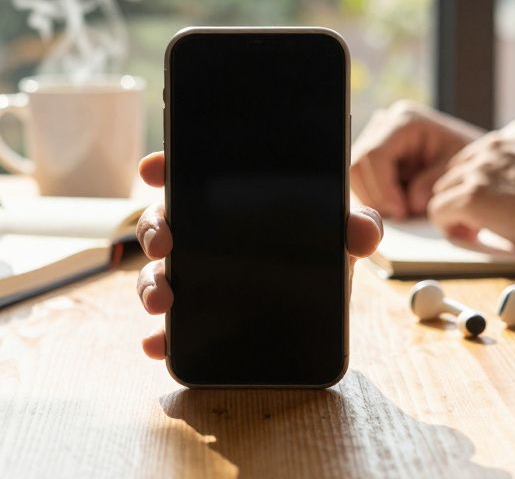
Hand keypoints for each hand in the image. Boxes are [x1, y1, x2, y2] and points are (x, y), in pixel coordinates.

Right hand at [133, 151, 382, 359]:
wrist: (319, 308)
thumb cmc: (319, 252)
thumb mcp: (337, 236)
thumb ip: (355, 226)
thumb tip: (364, 231)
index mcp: (226, 204)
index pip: (187, 176)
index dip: (164, 167)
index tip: (152, 169)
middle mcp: (201, 237)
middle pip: (162, 223)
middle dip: (153, 230)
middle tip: (163, 241)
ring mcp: (194, 279)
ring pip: (157, 274)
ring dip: (150, 286)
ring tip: (161, 301)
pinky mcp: (196, 322)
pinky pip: (168, 329)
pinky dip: (159, 338)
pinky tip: (159, 347)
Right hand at [350, 100, 484, 218]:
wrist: (475, 161)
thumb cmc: (470, 164)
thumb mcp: (460, 173)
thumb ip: (434, 184)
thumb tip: (411, 201)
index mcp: (405, 121)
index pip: (374, 155)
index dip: (382, 188)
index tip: (401, 212)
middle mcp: (384, 125)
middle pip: (357, 166)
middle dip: (377, 196)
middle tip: (403, 214)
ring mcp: (375, 141)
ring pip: (355, 177)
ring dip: (376, 199)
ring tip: (405, 209)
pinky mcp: (372, 159)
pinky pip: (361, 184)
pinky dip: (378, 199)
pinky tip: (399, 203)